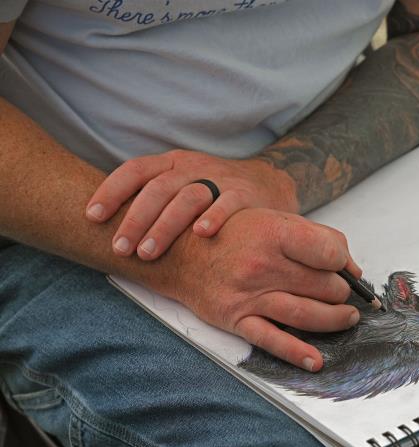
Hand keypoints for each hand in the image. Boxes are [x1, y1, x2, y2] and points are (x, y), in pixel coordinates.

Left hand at [85, 150, 296, 259]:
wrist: (267, 183)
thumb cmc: (213, 191)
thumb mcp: (181, 184)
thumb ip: (152, 198)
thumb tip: (106, 226)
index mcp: (172, 163)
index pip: (136, 170)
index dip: (111, 191)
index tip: (92, 217)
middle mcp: (193, 167)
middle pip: (158, 188)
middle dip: (135, 219)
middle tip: (120, 248)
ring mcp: (220, 179)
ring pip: (188, 196)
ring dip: (165, 225)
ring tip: (147, 253)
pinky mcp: (244, 194)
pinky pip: (228, 202)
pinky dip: (214, 217)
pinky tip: (201, 234)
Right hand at [169, 208, 361, 371]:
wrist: (181, 252)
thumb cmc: (233, 234)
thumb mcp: (273, 219)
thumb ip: (314, 237)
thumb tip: (350, 267)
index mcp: (275, 233)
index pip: (329, 253)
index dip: (344, 263)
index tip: (343, 268)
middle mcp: (264, 264)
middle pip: (325, 287)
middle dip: (340, 292)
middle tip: (340, 293)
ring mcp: (250, 295)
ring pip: (308, 314)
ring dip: (335, 319)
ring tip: (346, 318)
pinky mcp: (238, 319)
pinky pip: (272, 340)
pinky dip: (297, 354)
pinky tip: (316, 361)